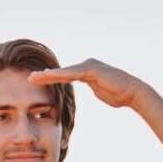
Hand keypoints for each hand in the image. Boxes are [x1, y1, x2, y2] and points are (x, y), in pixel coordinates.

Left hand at [28, 58, 148, 108]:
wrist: (133, 93)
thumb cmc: (119, 96)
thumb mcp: (100, 93)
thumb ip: (92, 89)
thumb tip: (90, 88)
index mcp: (87, 72)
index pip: (66, 76)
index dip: (52, 79)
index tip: (39, 82)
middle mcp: (86, 66)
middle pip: (62, 72)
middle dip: (46, 76)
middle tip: (29, 79)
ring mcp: (89, 66)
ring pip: (65, 72)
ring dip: (48, 76)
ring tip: (34, 78)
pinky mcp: (91, 69)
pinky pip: (73, 73)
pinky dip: (60, 75)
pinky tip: (48, 77)